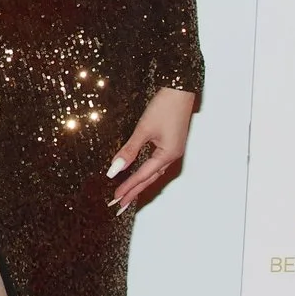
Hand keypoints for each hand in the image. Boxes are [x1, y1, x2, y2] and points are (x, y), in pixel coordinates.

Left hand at [107, 88, 195, 211]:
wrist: (180, 90)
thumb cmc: (166, 106)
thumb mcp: (143, 129)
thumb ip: (128, 151)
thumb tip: (114, 169)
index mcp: (167, 155)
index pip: (143, 176)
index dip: (128, 188)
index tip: (115, 199)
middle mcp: (172, 156)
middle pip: (149, 180)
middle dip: (134, 192)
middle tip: (119, 206)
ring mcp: (173, 151)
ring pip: (153, 173)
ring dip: (140, 185)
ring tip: (127, 196)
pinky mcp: (171, 144)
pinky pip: (156, 165)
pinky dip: (146, 173)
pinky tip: (139, 175)